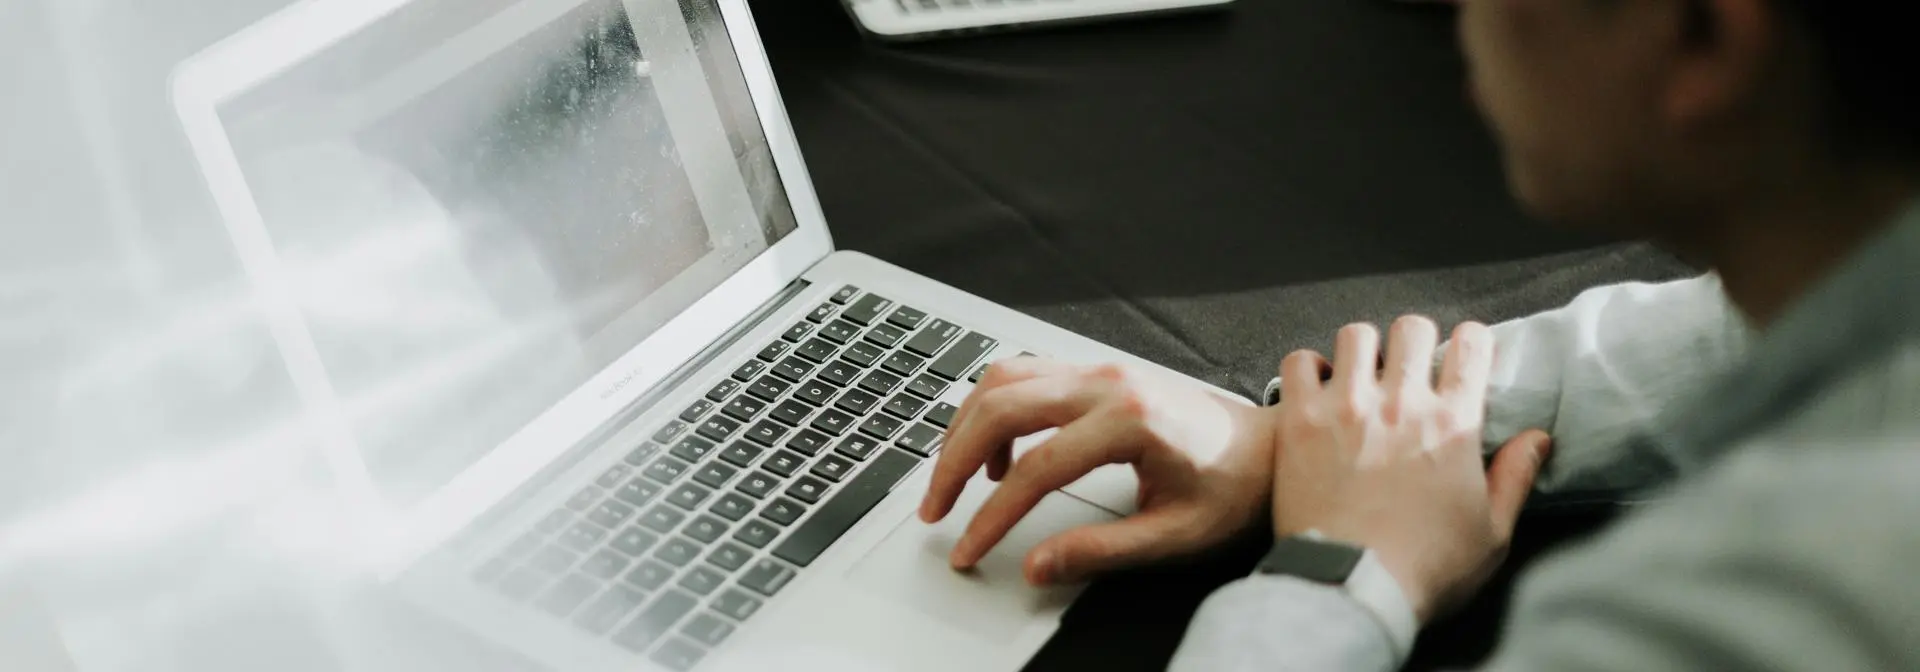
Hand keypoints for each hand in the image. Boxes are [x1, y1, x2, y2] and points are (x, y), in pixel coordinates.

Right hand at [918, 357, 1277, 585]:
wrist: (1268, 449)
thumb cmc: (1232, 487)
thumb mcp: (1174, 534)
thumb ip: (1102, 551)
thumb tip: (1038, 566)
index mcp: (1131, 420)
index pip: (1035, 469)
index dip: (992, 516)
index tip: (969, 549)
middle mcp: (1109, 382)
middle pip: (1001, 408)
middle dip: (954, 462)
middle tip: (936, 509)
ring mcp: (1099, 368)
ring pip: (1002, 380)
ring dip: (965, 427)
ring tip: (955, 482)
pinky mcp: (1095, 370)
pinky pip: (1023, 374)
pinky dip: (993, 409)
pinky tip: (998, 455)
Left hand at [1271, 317, 1551, 621]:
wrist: (1350, 587)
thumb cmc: (1425, 569)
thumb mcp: (1491, 533)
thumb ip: (1516, 477)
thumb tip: (1538, 438)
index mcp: (1454, 423)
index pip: (1471, 345)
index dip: (1471, 342)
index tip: (1464, 355)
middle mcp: (1401, 403)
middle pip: (1412, 328)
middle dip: (1415, 341)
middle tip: (1409, 367)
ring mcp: (1346, 406)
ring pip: (1356, 335)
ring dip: (1362, 350)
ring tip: (1361, 374)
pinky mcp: (1299, 420)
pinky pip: (1299, 362)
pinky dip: (1309, 368)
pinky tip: (1316, 389)